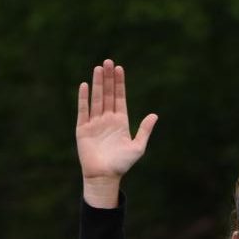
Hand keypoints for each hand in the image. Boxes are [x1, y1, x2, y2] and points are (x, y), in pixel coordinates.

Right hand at [77, 59, 157, 195]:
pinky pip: (83, 110)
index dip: (120, 84)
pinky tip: (85, 85)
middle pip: (108, 94)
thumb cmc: (121, 165)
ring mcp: (95, 123)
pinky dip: (84, 98)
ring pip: (97, 99)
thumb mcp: (138, 148)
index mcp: (120, 122)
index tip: (120, 68)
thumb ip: (144, 130)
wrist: (104, 177)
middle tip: (109, 62)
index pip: (120, 98)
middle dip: (109, 78)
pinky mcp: (83, 128)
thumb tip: (155, 115)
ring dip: (98, 84)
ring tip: (99, 68)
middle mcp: (107, 119)